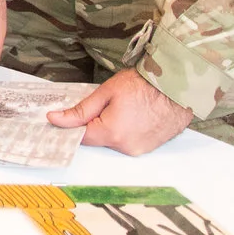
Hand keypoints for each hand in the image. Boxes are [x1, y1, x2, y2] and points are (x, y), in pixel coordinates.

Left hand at [47, 68, 194, 154]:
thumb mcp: (106, 93)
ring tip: (125, 106)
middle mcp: (126, 147)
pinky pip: (129, 140)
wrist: (178, 86)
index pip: (81, 136)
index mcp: (112, 134)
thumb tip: (55, 119)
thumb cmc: (145, 85)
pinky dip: (127, 129)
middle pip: (98, 138)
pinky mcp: (150, 147)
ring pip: (114, 139)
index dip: (71, 125)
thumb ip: (80, 110)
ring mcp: (141, 149)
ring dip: (112, 126)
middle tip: (105, 103)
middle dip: (95, 122)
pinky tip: (135, 113)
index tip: (64, 117)